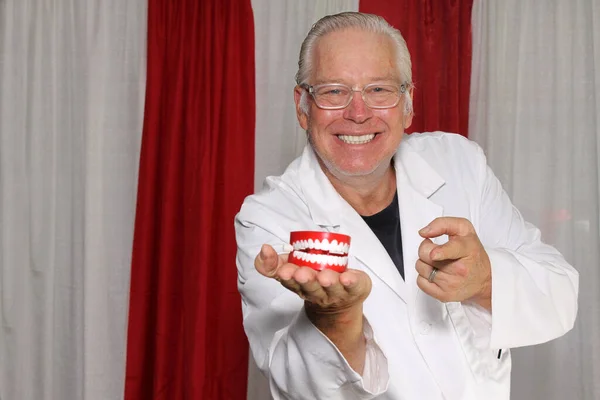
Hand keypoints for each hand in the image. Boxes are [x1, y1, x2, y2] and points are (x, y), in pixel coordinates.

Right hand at [254, 244, 371, 315]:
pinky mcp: (355, 289)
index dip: (285, 275)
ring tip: (325, 277)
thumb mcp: (291, 269)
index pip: (289, 282)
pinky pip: (354, 286)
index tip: (283, 270)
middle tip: (301, 273)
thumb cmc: (314, 278)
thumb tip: (264, 248)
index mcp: (299, 285)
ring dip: (328, 282)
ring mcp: (337, 292)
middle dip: (306, 280)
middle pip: (310, 287)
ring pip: (332, 288)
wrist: (341, 301)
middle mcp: (317, 292)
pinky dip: (352, 281)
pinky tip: (348, 278)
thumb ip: (273, 262)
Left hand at [415, 217, 491, 310]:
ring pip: (421, 267)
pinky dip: (424, 276)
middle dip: (426, 249)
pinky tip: (436, 273)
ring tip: (438, 263)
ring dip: (425, 262)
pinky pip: (420, 282)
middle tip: (435, 250)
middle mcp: (460, 269)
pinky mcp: (444, 295)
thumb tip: (424, 232)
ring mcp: (451, 284)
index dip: (440, 251)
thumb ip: (443, 224)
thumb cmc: (472, 254)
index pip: (452, 249)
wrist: (485, 280)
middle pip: (426, 256)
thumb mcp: (464, 229)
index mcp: (467, 249)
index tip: (434, 254)